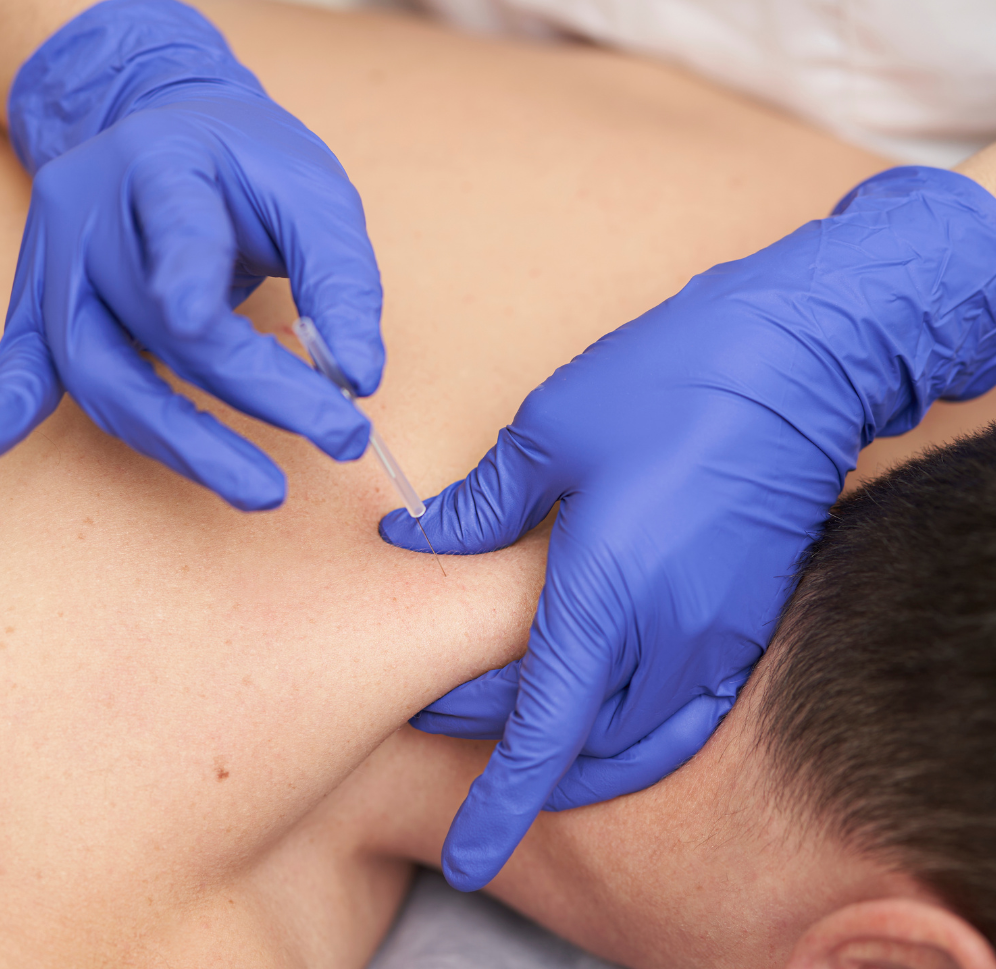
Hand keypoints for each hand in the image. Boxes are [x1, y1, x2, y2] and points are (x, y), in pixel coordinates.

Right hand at [0, 0, 382, 508]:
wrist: (168, 128)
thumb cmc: (248, 165)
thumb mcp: (313, 194)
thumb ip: (340, 279)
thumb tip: (359, 379)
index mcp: (163, 162)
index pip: (182, 227)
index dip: (200, 281)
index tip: (255, 345)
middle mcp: (92, 210)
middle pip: (157, 322)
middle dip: (253, 391)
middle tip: (340, 438)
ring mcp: (57, 260)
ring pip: (95, 365)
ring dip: (174, 438)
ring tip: (257, 489)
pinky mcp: (41, 301)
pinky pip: (19, 360)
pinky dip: (2, 410)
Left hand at [381, 165, 995, 889]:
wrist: (793, 363)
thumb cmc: (665, 384)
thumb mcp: (549, 433)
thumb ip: (483, 506)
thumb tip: (419, 539)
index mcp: (602, 594)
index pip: (540, 731)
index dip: (500, 800)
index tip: (468, 850)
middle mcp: (664, 635)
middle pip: (577, 738)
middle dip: (509, 747)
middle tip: (446, 713)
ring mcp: (715, 634)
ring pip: (636, 738)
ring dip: (578, 749)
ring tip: (523, 725)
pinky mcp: (748, 620)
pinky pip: (689, 712)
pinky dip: (643, 733)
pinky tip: (611, 713)